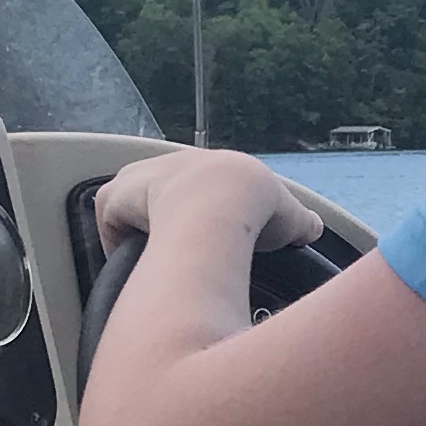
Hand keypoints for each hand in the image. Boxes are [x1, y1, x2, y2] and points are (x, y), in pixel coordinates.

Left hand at [95, 149, 322, 259]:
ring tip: (151, 257)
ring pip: (132, 202)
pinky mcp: (118, 196)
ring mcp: (141, 179)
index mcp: (208, 169)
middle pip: (160, 193)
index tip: (203, 235)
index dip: (199, 212)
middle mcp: (170, 165)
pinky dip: (119, 241)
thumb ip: (299, 221)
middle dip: (165, 218)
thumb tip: (314, 229)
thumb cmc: (256, 205)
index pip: (197, 189)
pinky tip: (132, 260)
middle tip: (174, 248)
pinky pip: (111, 220)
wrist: (225, 196)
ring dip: (139, 226)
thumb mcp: (288, 214)